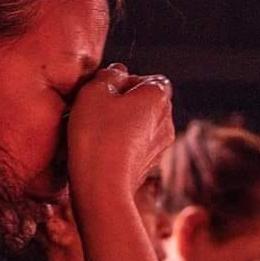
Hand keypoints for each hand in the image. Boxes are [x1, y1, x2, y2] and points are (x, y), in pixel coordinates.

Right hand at [67, 64, 173, 198]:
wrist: (102, 187)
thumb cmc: (96, 134)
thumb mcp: (93, 92)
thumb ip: (108, 75)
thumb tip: (118, 73)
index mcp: (158, 96)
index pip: (151, 80)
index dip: (128, 82)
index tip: (105, 92)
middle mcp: (166, 120)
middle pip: (148, 103)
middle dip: (126, 103)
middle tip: (98, 109)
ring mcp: (160, 146)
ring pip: (142, 126)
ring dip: (124, 125)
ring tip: (97, 132)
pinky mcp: (149, 167)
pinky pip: (137, 147)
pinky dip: (123, 145)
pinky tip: (102, 151)